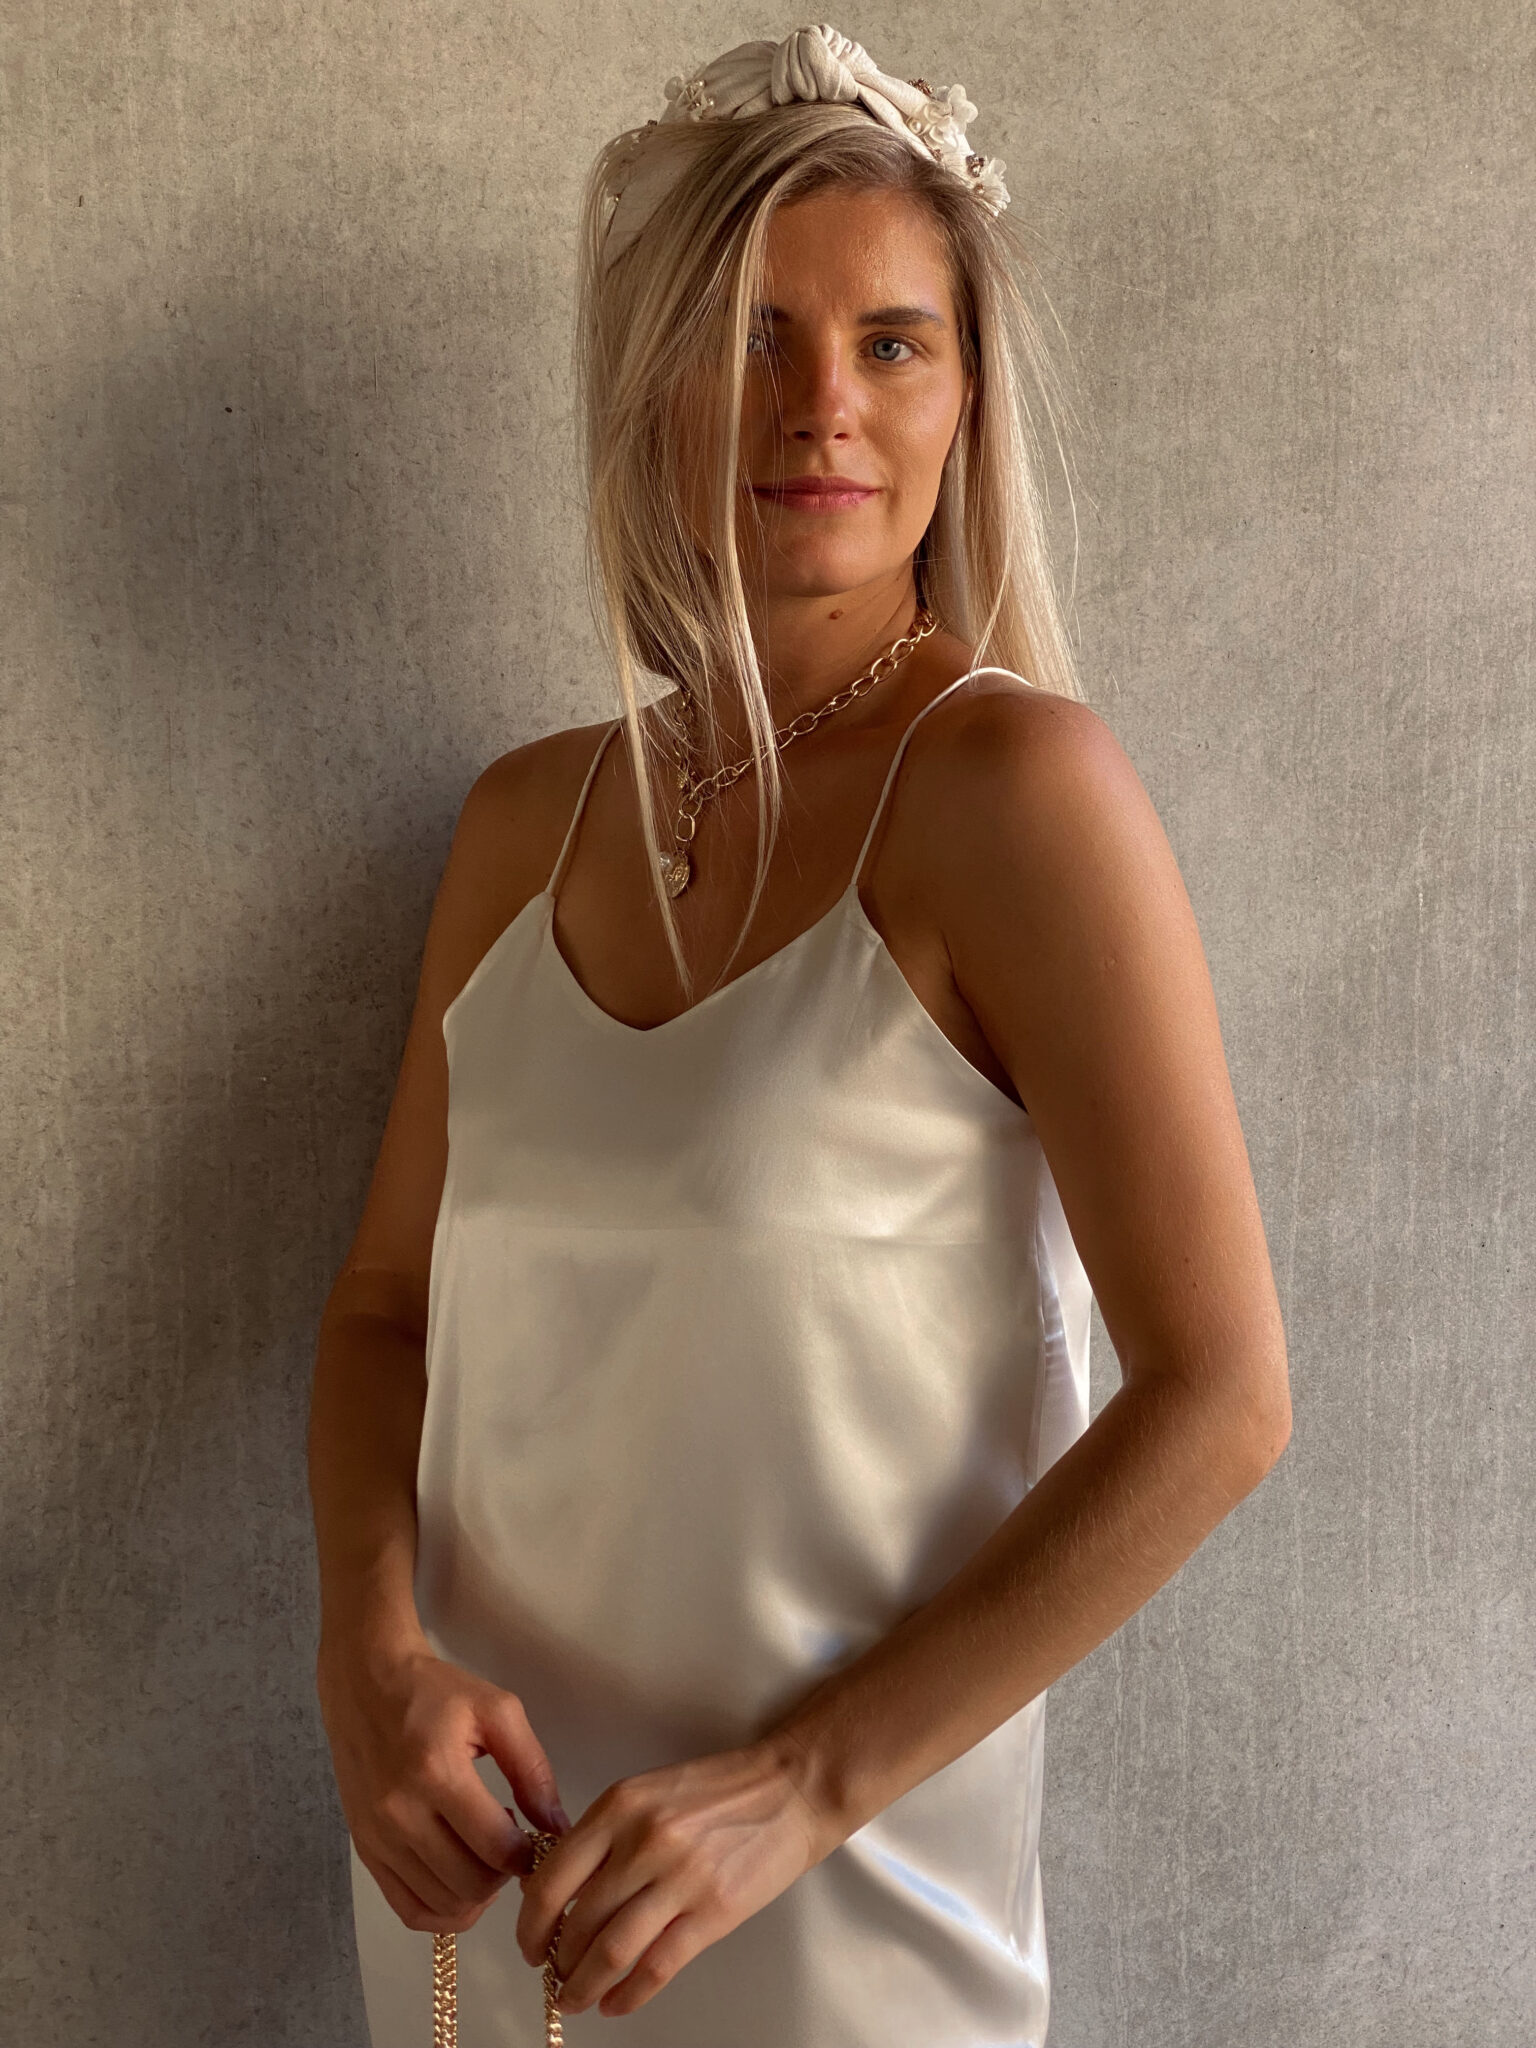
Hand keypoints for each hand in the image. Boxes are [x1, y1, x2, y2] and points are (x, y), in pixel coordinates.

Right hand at [317, 1636, 570, 1933]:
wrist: (365, 1683)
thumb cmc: (436, 1692)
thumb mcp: (497, 1710)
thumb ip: (532, 1769)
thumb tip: (557, 1828)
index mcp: (437, 1772)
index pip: (495, 1848)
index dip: (528, 1856)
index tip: (536, 1839)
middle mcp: (400, 1813)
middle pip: (470, 1884)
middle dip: (503, 1875)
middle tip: (510, 1844)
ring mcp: (378, 1838)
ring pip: (442, 1904)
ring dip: (477, 1893)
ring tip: (484, 1854)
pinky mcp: (365, 1850)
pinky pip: (409, 1909)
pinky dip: (443, 1912)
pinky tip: (461, 1883)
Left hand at [515, 1739, 834, 2019]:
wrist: (790, 1789)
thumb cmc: (718, 1790)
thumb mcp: (647, 1793)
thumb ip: (602, 1835)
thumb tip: (551, 1888)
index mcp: (619, 1806)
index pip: (553, 1878)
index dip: (531, 1924)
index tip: (529, 1944)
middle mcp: (644, 1841)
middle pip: (579, 1922)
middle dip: (557, 1961)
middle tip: (553, 1977)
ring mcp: (680, 1878)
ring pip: (612, 1951)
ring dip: (585, 1986)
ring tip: (575, 2000)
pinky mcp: (714, 1911)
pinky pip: (657, 1967)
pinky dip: (629, 1995)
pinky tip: (616, 2004)